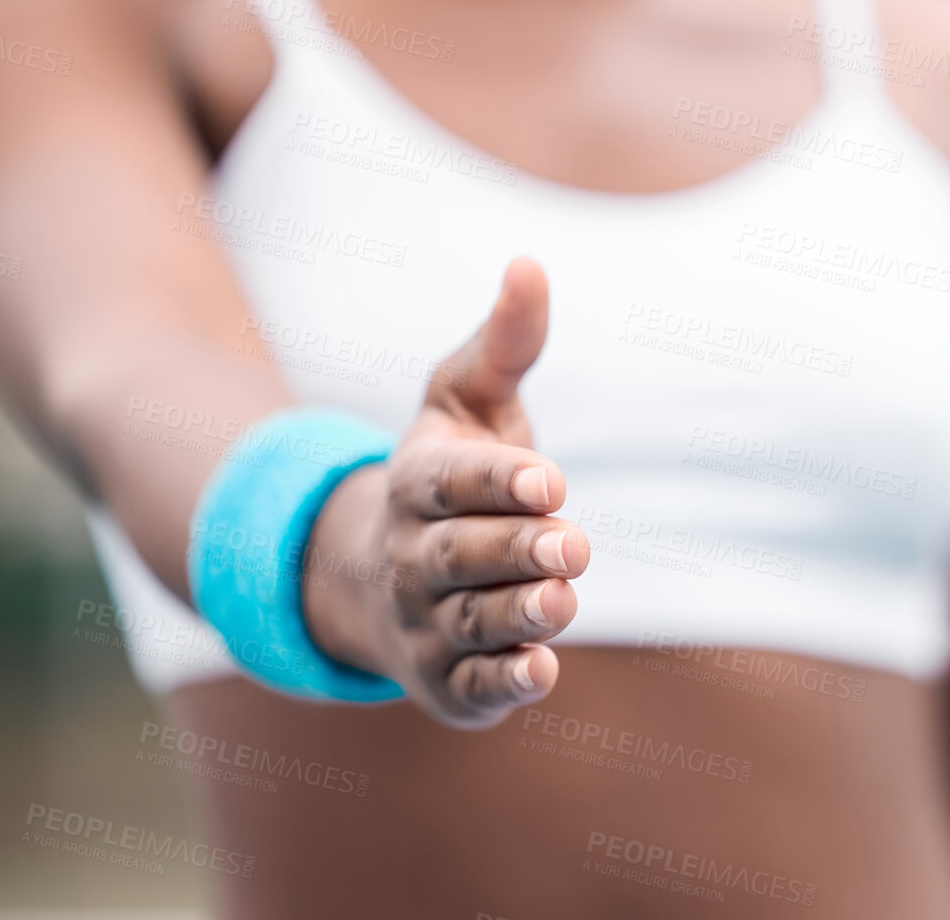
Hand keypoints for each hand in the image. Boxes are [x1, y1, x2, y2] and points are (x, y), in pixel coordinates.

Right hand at [302, 257, 588, 726]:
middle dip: (515, 550)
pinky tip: (541, 671)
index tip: (549, 479)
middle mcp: (411, 556)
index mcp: (416, 482)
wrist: (378, 582)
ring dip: (516, 615)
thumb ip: (505, 343)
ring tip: (563, 600)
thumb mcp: (467, 403)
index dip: (498, 482)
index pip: (453, 481)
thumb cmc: (446, 479)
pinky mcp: (448, 683)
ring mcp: (425, 624)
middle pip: (460, 556)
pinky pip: (473, 687)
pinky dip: (503, 683)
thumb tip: (530, 262)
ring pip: (470, 623)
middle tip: (572, 543)